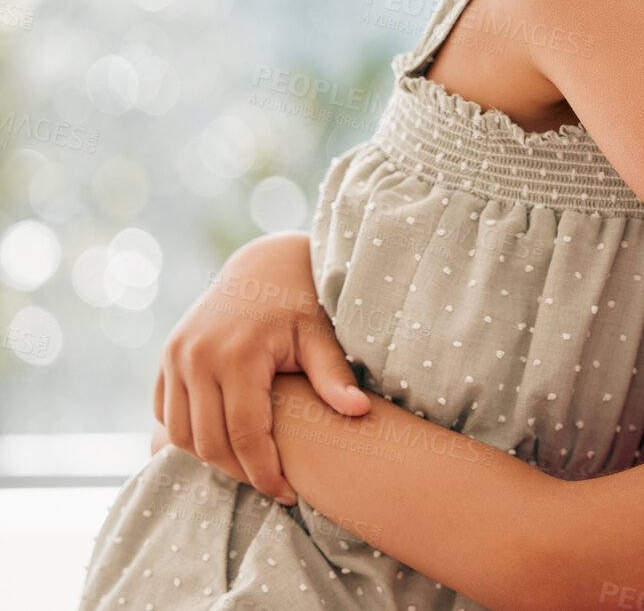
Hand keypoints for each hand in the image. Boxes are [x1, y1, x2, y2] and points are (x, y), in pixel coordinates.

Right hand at [155, 232, 369, 503]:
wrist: (263, 265)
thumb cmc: (300, 303)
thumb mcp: (320, 335)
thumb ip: (334, 376)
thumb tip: (361, 412)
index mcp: (238, 354)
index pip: (246, 434)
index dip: (265, 472)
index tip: (288, 494)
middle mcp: (197, 357)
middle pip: (210, 442)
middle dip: (240, 473)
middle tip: (272, 487)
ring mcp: (175, 357)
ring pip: (180, 435)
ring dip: (211, 459)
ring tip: (249, 468)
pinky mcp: (166, 358)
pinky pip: (166, 415)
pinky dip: (188, 436)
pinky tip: (223, 444)